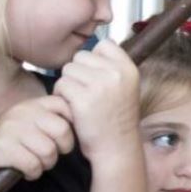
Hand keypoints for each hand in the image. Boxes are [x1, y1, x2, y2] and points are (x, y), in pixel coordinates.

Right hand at [0, 95, 74, 180]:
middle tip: (52, 156)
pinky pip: (32, 164)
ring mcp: (11, 129)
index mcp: (32, 104)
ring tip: (38, 164)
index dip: (71, 125)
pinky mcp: (1, 148)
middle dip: (62, 149)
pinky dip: (34, 173)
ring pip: (48, 150)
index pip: (64, 105)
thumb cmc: (10, 141)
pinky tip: (27, 172)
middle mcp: (22, 112)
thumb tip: (83, 123)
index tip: (62, 139)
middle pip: (62, 130)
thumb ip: (50, 118)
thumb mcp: (29, 122)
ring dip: (47, 164)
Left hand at [54, 40, 139, 162]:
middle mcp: (116, 73)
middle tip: (86, 92)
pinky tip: (73, 108)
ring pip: (68, 69)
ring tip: (80, 100)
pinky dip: (62, 96)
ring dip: (68, 84)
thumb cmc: (116, 117)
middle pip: (81, 56)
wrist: (116, 147)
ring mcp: (100, 86)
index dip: (95, 59)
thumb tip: (90, 50)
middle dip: (79, 72)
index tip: (97, 76)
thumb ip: (112, 66)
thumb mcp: (126, 86)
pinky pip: (61, 85)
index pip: (104, 44)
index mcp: (129, 68)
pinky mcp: (83, 99)